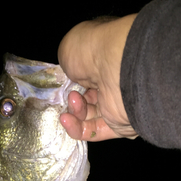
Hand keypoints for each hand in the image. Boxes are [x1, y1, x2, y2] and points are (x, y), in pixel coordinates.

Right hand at [58, 15, 137, 140]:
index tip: (62, 86)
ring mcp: (116, 106)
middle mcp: (113, 85)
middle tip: (69, 94)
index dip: (72, 85)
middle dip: (73, 100)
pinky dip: (77, 128)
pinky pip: (94, 131)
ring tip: (72, 101)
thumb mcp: (69, 49)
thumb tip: (70, 77)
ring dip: (74, 112)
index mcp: (105, 64)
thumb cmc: (91, 50)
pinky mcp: (118, 126)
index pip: (86, 80)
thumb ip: (67, 65)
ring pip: (88, 117)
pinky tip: (66, 120)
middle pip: (87, 101)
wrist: (114, 65)